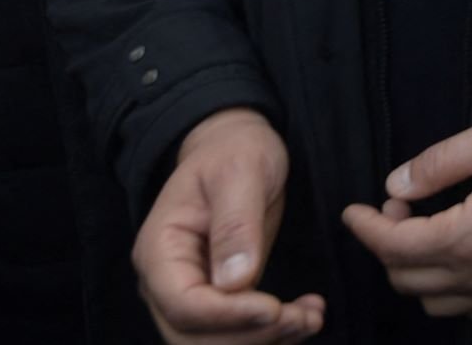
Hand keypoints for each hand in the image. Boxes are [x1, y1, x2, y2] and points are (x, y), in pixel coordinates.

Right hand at [136, 108, 322, 342]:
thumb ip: (236, 225)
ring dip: (265, 339)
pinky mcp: (219, 299)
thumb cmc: (234, 151)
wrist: (236, 147)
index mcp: (160, 250)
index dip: (227, 315)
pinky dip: (272, 332)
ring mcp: (190, 292)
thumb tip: (234, 282)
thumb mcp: (240, 172)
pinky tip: (308, 314)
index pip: (182, 304)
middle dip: (250, 335)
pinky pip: (237, 331)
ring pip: (216, 342)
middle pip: (194, 336)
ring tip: (311, 317)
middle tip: (302, 318)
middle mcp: (166, 281)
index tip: (274, 308)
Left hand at [342, 114, 471, 319]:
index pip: (394, 245)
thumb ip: (436, 164)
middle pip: (405, 278)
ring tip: (426, 233)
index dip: (365, 228)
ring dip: (414, 271)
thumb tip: (393, 186)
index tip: (351, 211)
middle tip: (400, 208)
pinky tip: (455, 256)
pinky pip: (466, 309)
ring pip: (431, 302)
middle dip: (387, 244)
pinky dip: (446, 290)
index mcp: (467, 236)